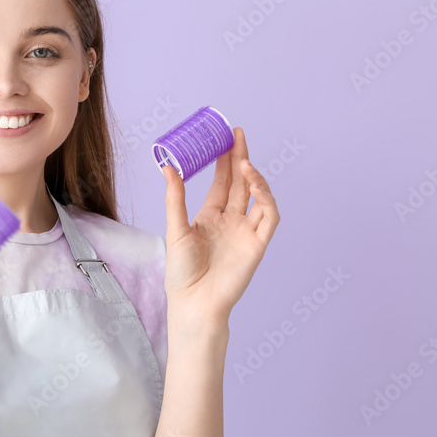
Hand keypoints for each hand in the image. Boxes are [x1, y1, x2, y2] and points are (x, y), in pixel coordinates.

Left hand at [161, 127, 279, 326]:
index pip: (222, 182)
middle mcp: (231, 221)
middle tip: (237, 134)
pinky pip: (269, 215)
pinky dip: (265, 197)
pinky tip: (253, 181)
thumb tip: (167, 167)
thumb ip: (175, 198)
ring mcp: (246, 231)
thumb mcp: (175, 229)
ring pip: (258, 196)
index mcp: (210, 217)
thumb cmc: (181, 272)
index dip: (224, 160)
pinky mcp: (258, 243)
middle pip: (240, 183)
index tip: (223, 137)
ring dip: (253, 176)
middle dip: (240, 158)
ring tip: (242, 158)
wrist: (194, 302)